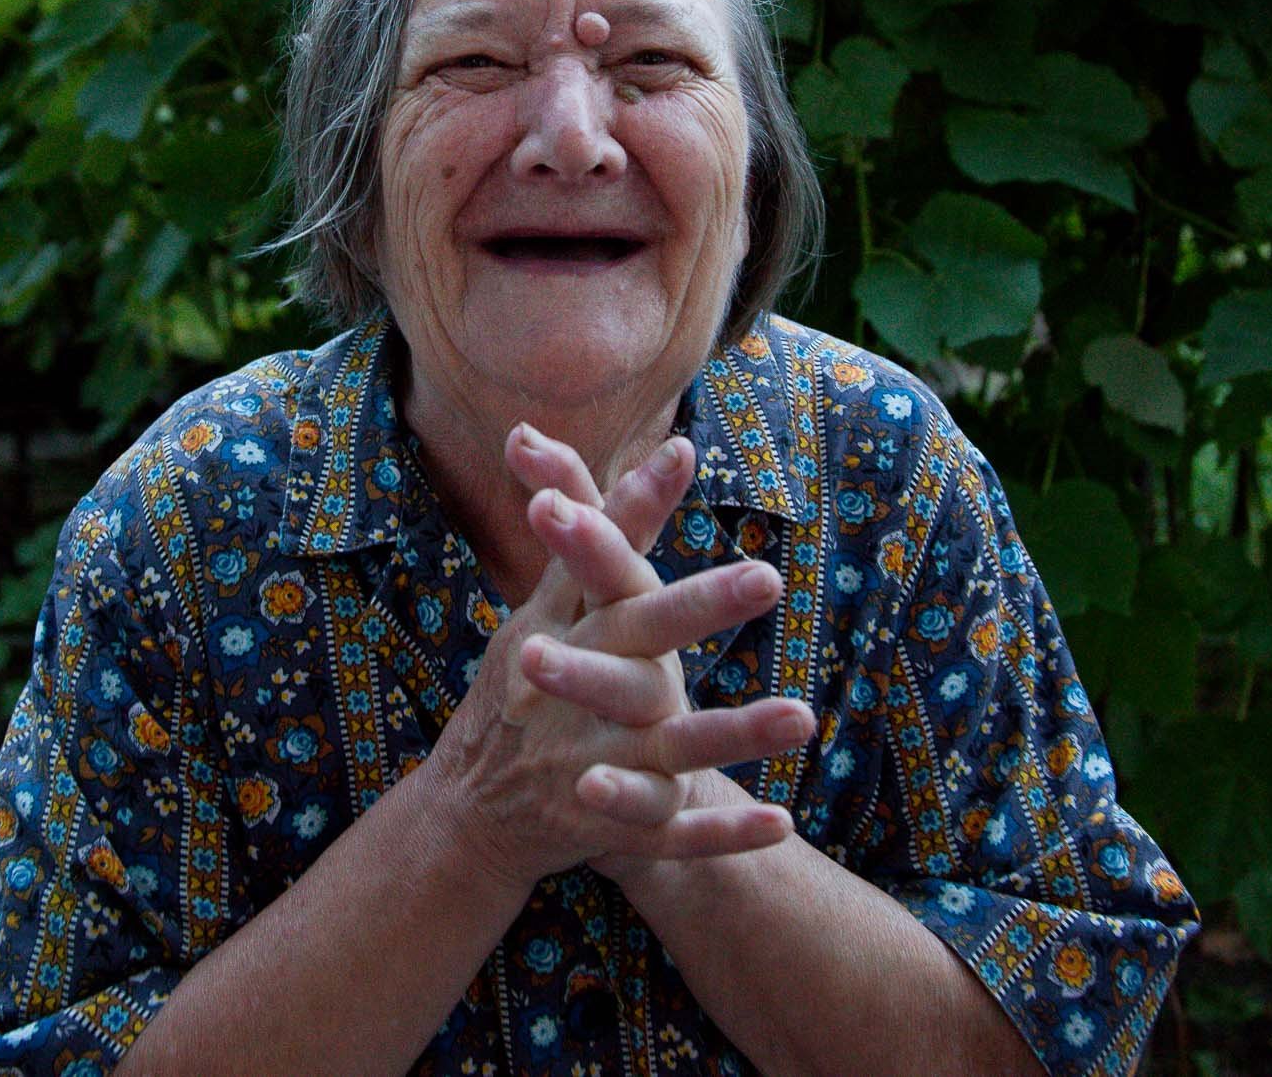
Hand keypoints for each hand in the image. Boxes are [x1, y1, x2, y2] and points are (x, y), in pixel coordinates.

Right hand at [423, 427, 813, 893]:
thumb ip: (590, 529)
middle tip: (766, 578)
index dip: (632, 509)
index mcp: (562, 629)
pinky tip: (781, 821)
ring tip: (803, 716)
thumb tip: (597, 436)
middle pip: (638, 642)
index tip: (683, 453)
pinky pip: (673, 834)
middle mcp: (574, 689)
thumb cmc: (522, 688)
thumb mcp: (546, 609)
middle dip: (697, 609)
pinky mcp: (612, 829)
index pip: (597, 559)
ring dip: (735, 733)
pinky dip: (724, 834)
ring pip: (672, 746)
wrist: (468, 811)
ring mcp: (591, 762)